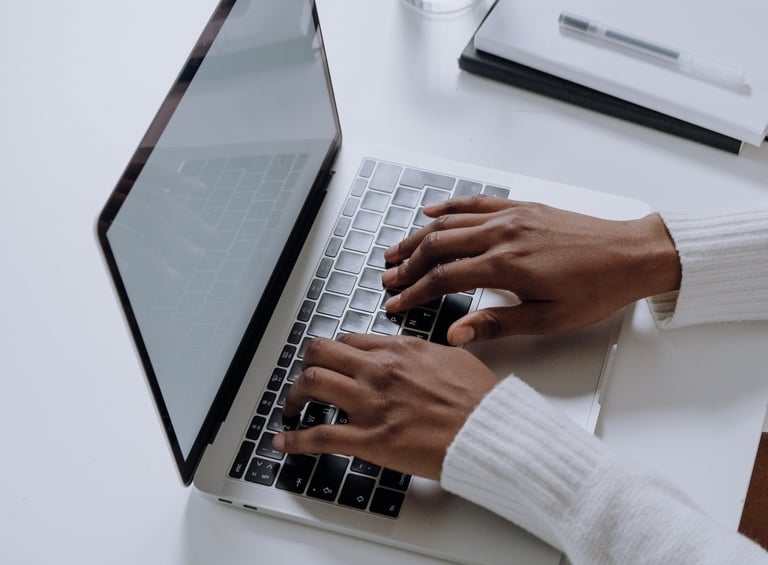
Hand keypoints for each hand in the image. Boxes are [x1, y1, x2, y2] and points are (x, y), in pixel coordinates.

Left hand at [272, 334, 498, 478]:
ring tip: (292, 408)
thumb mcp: (452, 357)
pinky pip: (319, 436)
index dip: (333, 352)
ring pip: (312, 383)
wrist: (489, 431)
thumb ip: (423, 352)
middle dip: (306, 365)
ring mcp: (371, 403)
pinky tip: (284, 442)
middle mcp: (379, 370)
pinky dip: (295, 440)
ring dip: (295, 396)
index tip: (329, 362)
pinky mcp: (369, 438)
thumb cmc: (479, 399)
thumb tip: (412, 354)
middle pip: (320, 353)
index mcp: (399, 349)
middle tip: (304, 381)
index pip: (349, 340)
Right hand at [382, 196, 680, 342]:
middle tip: (388, 278)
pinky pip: (474, 202)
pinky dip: (447, 207)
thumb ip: (497, 324)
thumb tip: (456, 334)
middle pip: (437, 246)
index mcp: (506, 266)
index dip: (414, 292)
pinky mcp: (521, 207)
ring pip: (449, 222)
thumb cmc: (596, 289)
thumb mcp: (548, 320)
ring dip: (418, 236)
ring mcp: (510, 216)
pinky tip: (430, 212)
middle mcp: (502, 235)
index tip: (396, 303)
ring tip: (396, 251)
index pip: (443, 278)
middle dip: (407, 264)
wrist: (631, 254)